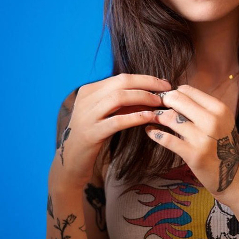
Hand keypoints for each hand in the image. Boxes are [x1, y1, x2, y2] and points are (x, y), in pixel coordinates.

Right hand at [51, 73, 171, 189]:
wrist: (72, 160)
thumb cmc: (95, 133)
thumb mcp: (107, 113)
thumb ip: (124, 102)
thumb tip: (153, 93)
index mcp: (89, 90)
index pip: (121, 77)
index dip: (145, 79)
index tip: (163, 83)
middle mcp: (86, 99)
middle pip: (122, 83)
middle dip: (148, 84)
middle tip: (167, 90)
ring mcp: (87, 116)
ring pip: (119, 98)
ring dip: (143, 98)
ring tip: (159, 103)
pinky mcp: (90, 133)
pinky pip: (117, 121)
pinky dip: (136, 117)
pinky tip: (149, 117)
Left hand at [145, 85, 238, 202]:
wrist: (237, 177)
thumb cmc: (225, 146)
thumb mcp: (222, 121)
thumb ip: (202, 109)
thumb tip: (176, 96)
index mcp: (219, 109)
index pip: (188, 90)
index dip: (174, 92)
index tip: (168, 99)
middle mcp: (212, 120)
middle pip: (177, 99)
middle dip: (163, 101)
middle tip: (157, 106)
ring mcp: (202, 138)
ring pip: (170, 117)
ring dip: (157, 116)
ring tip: (153, 118)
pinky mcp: (192, 154)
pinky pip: (166, 139)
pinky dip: (154, 133)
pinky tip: (150, 132)